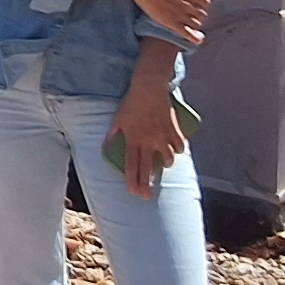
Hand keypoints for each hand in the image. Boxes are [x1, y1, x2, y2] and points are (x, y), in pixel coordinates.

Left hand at [107, 80, 186, 199]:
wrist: (148, 87)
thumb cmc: (131, 103)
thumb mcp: (117, 118)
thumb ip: (112, 135)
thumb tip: (104, 147)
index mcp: (132, 139)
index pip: (131, 164)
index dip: (131, 179)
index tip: (132, 192)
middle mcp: (147, 141)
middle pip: (147, 167)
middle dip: (146, 183)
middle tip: (147, 196)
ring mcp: (162, 136)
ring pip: (168, 158)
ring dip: (166, 163)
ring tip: (164, 164)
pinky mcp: (173, 129)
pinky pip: (180, 145)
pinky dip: (179, 148)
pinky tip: (177, 149)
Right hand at [123, 0, 212, 43]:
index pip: (206, 2)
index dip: (202, 3)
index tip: (196, 3)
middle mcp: (188, 4)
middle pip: (202, 14)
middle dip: (198, 14)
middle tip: (191, 13)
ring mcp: (179, 15)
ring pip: (196, 24)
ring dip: (195, 23)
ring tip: (189, 22)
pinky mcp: (171, 22)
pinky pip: (186, 33)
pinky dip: (194, 38)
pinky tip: (198, 40)